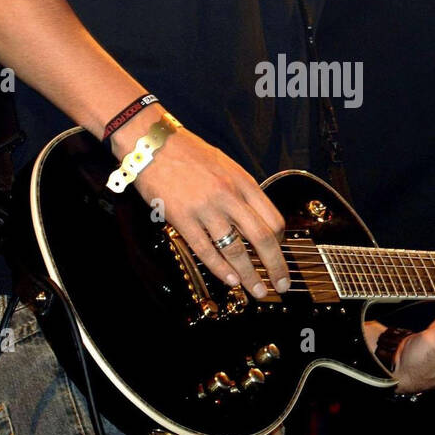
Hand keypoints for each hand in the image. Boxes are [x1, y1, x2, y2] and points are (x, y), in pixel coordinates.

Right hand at [115, 116, 289, 297]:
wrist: (152, 143)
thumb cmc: (188, 153)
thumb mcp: (225, 165)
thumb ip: (240, 190)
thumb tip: (254, 217)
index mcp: (243, 182)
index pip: (273, 219)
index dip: (281, 243)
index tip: (280, 255)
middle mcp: (229, 196)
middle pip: (262, 238)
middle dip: (275, 266)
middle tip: (281, 285)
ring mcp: (206, 208)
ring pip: (235, 249)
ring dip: (249, 275)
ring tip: (256, 291)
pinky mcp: (182, 218)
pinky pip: (205, 250)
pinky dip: (220, 269)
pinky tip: (230, 281)